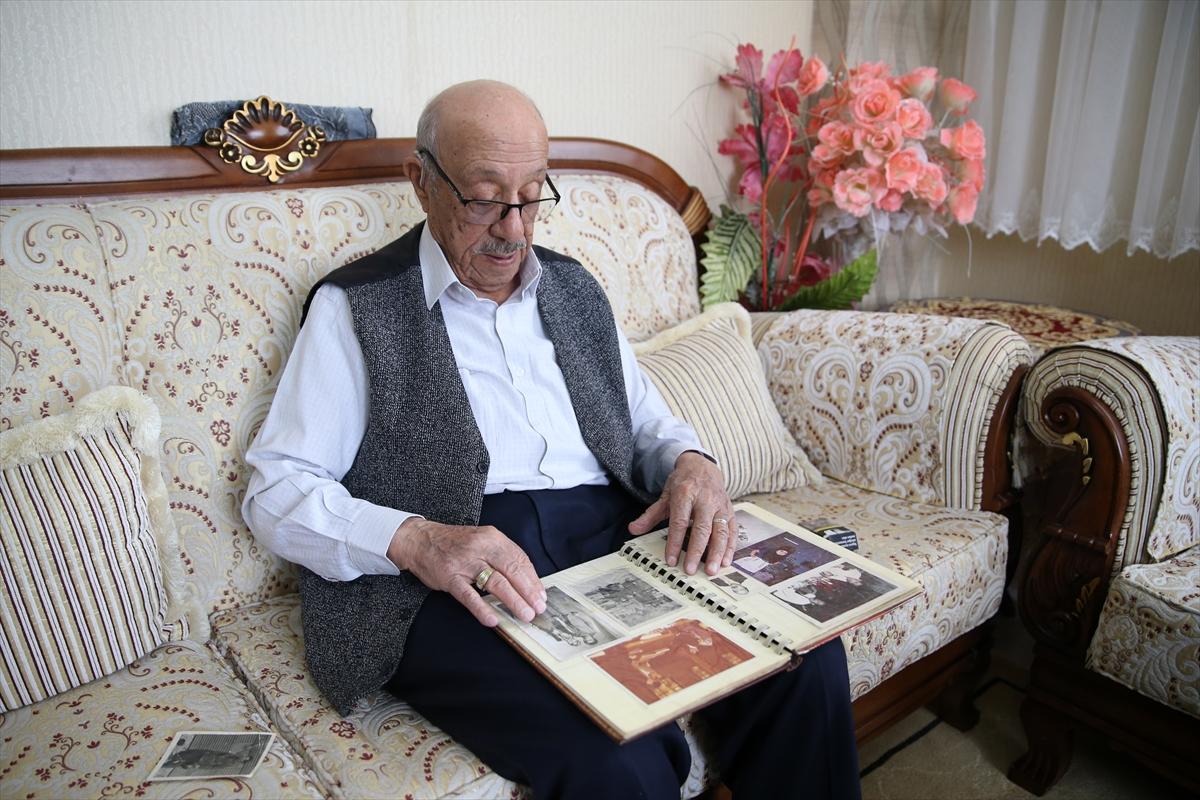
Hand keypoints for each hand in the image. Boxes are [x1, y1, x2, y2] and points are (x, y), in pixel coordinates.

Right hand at [388, 519, 546, 626]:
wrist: (421, 539)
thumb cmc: (456, 543)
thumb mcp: (482, 540)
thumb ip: (502, 557)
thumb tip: (527, 581)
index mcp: (493, 538)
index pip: (520, 559)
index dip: (533, 580)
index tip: (542, 595)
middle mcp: (481, 547)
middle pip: (512, 571)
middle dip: (528, 592)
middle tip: (538, 608)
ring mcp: (465, 562)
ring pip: (495, 582)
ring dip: (513, 601)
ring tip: (525, 615)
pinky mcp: (450, 577)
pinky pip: (468, 595)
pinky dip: (482, 608)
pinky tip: (493, 619)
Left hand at [627, 451, 736, 575]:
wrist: (702, 466)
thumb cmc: (683, 483)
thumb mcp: (665, 496)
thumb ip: (650, 515)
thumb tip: (633, 529)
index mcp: (685, 494)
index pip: (680, 522)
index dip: (675, 542)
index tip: (671, 560)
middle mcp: (705, 499)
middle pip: (702, 528)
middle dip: (697, 551)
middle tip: (691, 570)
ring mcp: (720, 505)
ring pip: (721, 531)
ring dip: (717, 552)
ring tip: (712, 571)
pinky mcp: (730, 510)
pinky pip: (732, 530)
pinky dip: (730, 547)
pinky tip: (726, 562)